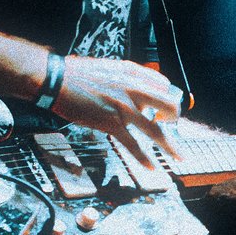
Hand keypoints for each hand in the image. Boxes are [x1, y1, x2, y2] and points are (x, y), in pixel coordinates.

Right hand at [55, 53, 183, 183]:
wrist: (57, 79)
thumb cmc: (76, 73)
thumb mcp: (107, 68)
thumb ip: (123, 77)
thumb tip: (133, 87)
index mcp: (132, 73)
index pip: (163, 84)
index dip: (166, 96)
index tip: (165, 106)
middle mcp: (133, 89)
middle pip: (169, 105)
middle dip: (175, 117)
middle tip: (174, 125)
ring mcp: (124, 108)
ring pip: (156, 130)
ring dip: (170, 146)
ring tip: (178, 157)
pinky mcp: (112, 123)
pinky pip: (133, 144)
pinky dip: (144, 158)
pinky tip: (151, 166)